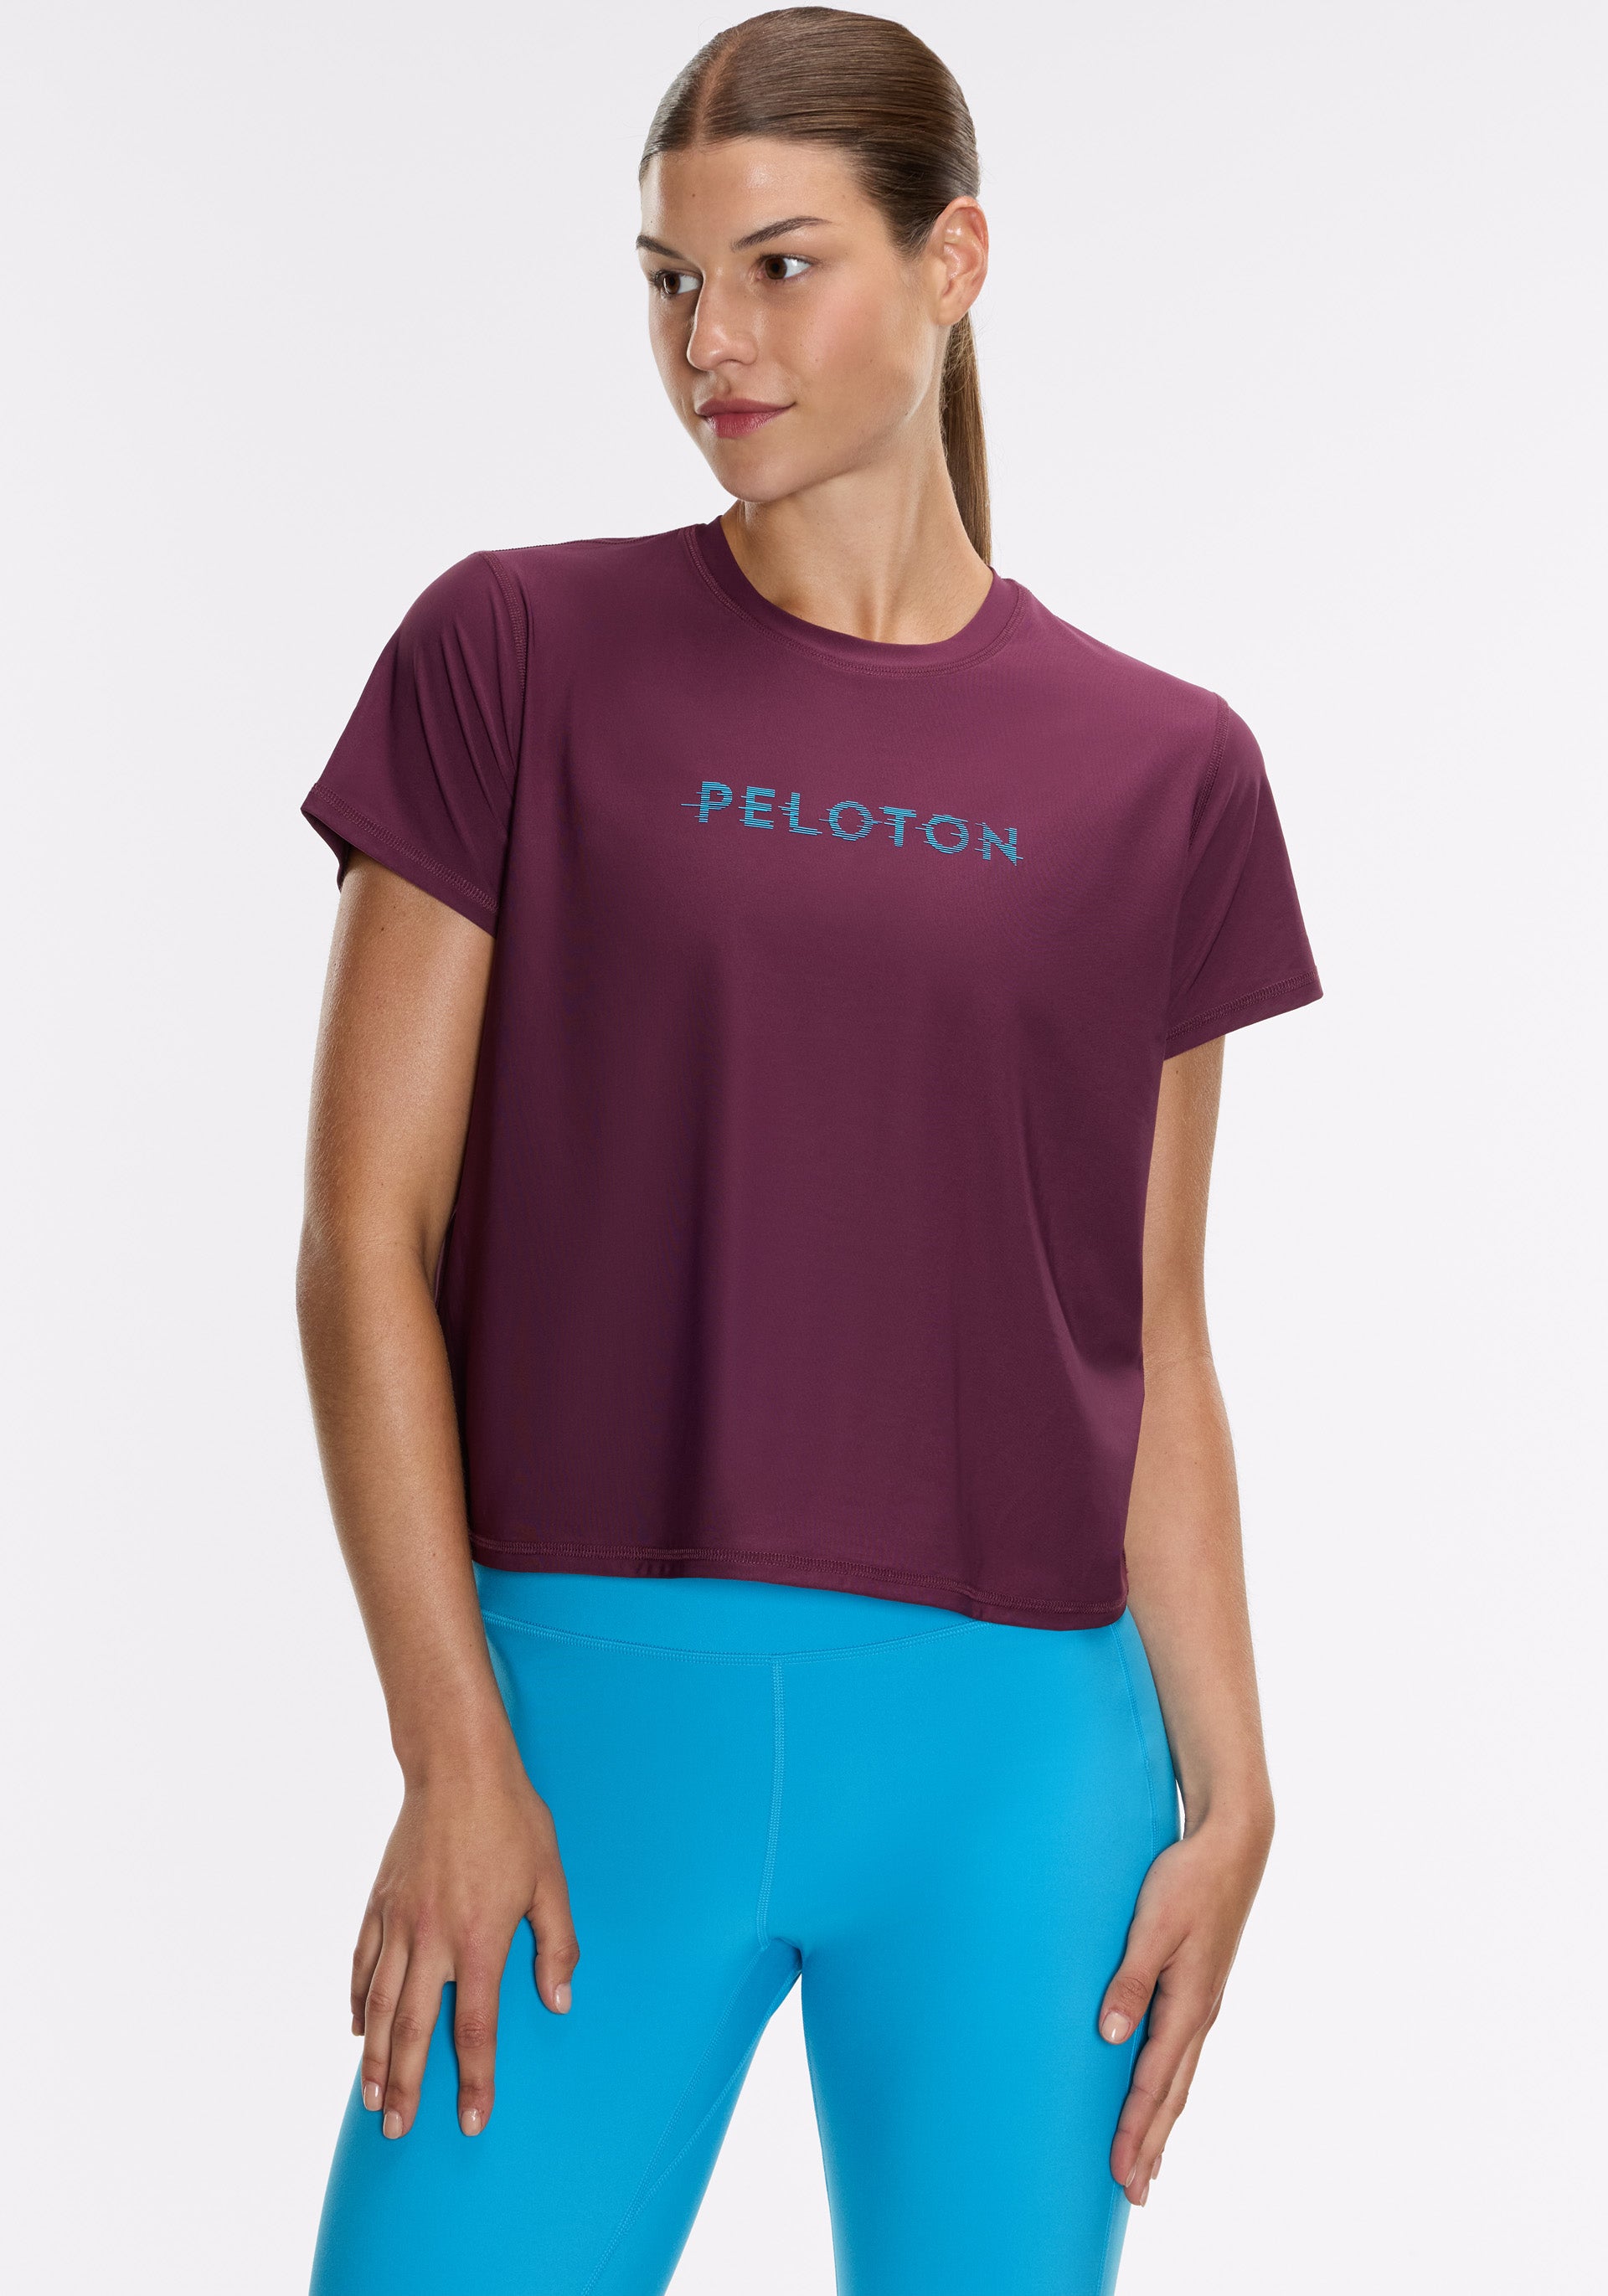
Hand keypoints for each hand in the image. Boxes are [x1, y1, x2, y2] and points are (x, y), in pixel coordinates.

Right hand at [351, 1744, 579, 2139]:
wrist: (457, 1767)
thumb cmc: (512, 1820)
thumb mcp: (550, 1881)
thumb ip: (556, 1945)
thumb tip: (558, 2001)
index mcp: (479, 1939)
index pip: (475, 2028)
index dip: (474, 2079)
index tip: (471, 2120)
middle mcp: (432, 1939)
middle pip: (412, 2030)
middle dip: (405, 2086)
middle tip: (398, 2131)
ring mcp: (399, 1922)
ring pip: (377, 2005)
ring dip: (373, 2058)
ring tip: (371, 2099)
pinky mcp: (379, 1903)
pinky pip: (361, 1963)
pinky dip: (356, 2002)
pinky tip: (356, 2030)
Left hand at [1098, 1804, 1272, 2204]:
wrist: (1232, 1843)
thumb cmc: (1188, 1879)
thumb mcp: (1153, 1925)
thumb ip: (1130, 1980)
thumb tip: (1109, 2037)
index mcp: (1188, 2003)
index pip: (1155, 2082)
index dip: (1135, 2129)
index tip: (1119, 2174)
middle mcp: (1198, 2012)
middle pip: (1172, 2094)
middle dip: (1151, 2144)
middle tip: (1134, 2193)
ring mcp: (1202, 2001)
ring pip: (1179, 2077)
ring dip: (1161, 2122)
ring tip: (1148, 2163)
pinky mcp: (1198, 1985)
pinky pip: (1181, 2052)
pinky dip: (1170, 2086)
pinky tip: (1162, 2091)